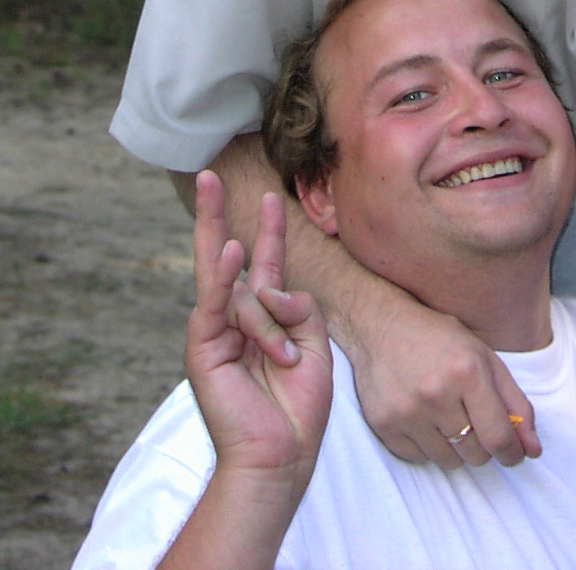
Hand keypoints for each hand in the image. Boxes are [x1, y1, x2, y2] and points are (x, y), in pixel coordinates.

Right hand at [186, 172, 331, 495]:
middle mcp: (234, 320)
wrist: (279, 458)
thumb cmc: (297, 408)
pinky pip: (218, 302)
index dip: (269, 229)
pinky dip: (226, 276)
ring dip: (273, 326)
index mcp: (262, 319)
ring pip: (247, 293)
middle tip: (208, 174)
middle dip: (216, 215)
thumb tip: (274, 287)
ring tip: (284, 362)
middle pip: (226, 256)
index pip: (265, 263)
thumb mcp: (314, 345)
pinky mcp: (204, 348)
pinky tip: (232, 251)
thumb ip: (299, 307)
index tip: (269, 195)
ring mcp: (215, 332)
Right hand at [334, 278, 539, 469]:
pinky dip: (428, 447)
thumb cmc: (439, 339)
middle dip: (482, 445)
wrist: (381, 326)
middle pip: (475, 453)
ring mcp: (406, 412)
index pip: (498, 437)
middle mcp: (436, 394)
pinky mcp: (384, 426)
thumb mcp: (485, 358)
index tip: (514, 454)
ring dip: (455, 447)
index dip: (512, 453)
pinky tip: (423, 418)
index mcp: (467, 372)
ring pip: (448, 461)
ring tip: (447, 416)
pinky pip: (419, 459)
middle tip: (474, 421)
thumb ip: (515, 403)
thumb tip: (533, 449)